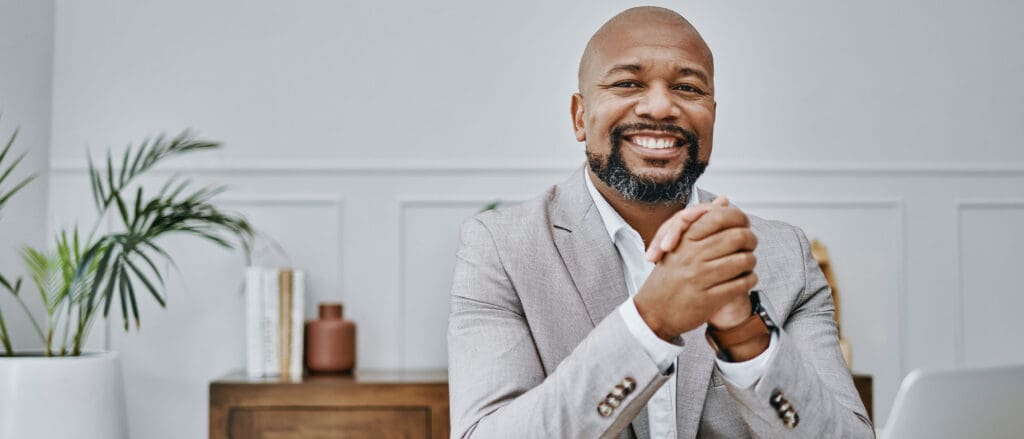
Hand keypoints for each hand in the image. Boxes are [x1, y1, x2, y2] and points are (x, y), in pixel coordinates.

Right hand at [633, 197, 758, 339]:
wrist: (653, 312)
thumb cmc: (668, 277)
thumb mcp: (679, 245)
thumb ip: (701, 221)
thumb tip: (724, 200)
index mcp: (684, 240)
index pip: (719, 217)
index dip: (738, 218)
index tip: (743, 224)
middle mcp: (692, 257)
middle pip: (737, 237)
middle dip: (750, 239)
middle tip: (751, 244)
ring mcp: (700, 278)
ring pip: (743, 261)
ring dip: (751, 261)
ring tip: (747, 263)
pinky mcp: (708, 299)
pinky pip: (741, 284)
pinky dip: (749, 280)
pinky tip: (745, 279)